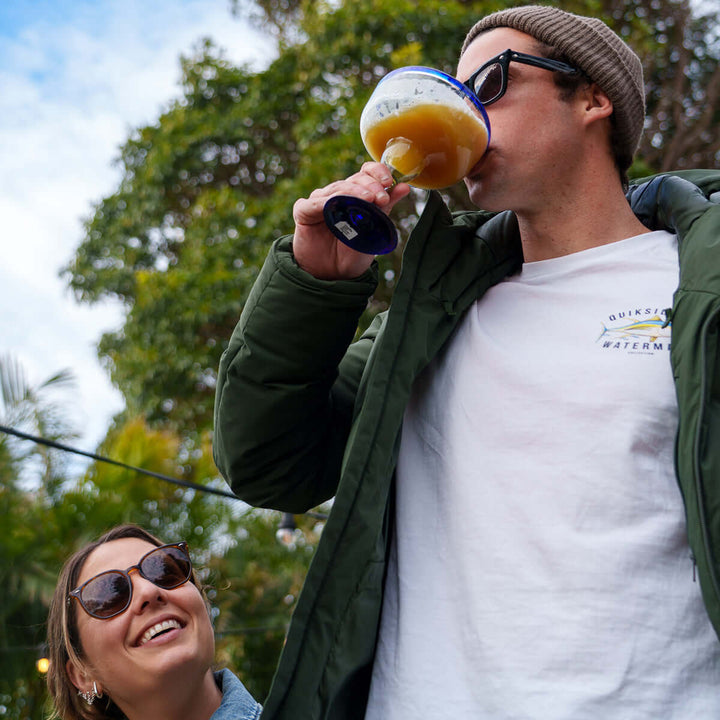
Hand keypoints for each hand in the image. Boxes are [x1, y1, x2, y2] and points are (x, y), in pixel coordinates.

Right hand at [292, 162, 410, 278]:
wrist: (334, 276)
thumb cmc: (353, 252)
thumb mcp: (374, 229)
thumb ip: (386, 207)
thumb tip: (405, 186)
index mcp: (356, 194)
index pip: (366, 173)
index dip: (378, 172)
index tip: (390, 182)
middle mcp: (338, 194)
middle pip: (354, 180)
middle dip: (371, 186)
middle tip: (382, 198)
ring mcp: (320, 201)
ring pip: (337, 189)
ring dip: (354, 192)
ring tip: (369, 200)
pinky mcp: (303, 212)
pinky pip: (314, 203)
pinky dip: (325, 202)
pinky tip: (337, 203)